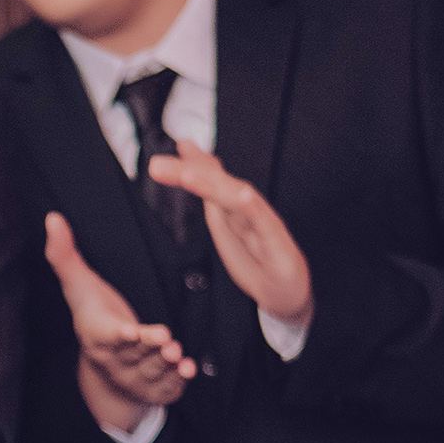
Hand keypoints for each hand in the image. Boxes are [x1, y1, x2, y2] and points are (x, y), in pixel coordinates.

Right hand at [43, 211, 190, 430]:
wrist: (102, 365)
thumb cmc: (94, 315)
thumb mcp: (79, 286)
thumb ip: (65, 255)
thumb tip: (52, 218)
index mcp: (98, 335)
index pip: (108, 335)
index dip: (120, 335)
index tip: (130, 332)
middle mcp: (115, 360)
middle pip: (133, 354)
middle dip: (149, 349)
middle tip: (166, 340)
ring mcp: (135, 376)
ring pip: (152, 370)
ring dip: (166, 363)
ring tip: (178, 354)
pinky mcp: (154, 388)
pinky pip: (167, 387)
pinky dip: (178, 381)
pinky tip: (189, 370)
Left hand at [148, 140, 312, 331]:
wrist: (285, 290)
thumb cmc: (257, 256)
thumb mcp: (225, 222)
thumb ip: (209, 192)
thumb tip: (188, 164)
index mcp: (232, 206)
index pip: (210, 179)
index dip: (189, 163)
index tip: (166, 152)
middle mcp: (248, 210)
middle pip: (218, 185)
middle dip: (190, 171)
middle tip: (157, 166)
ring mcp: (263, 225)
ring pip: (238, 201)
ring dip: (214, 185)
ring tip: (189, 175)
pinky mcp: (278, 247)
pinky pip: (266, 226)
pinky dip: (255, 210)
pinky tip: (244, 197)